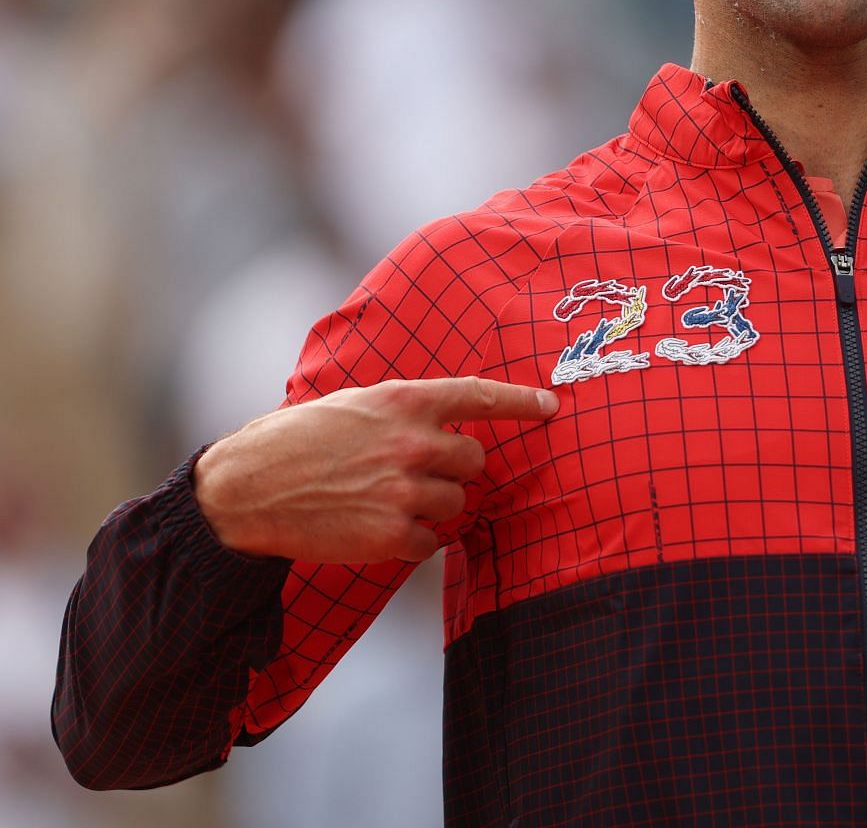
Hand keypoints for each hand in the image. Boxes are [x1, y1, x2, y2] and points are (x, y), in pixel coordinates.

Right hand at [194, 377, 558, 563]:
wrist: (244, 489)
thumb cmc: (296, 441)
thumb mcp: (353, 405)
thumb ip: (403, 411)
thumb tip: (447, 423)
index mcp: (402, 400)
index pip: (478, 394)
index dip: (521, 401)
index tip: (551, 406)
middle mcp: (411, 442)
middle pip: (474, 460)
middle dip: (455, 469)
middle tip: (416, 473)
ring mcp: (403, 490)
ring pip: (455, 503)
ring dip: (431, 506)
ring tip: (384, 500)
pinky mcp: (391, 535)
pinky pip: (430, 543)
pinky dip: (410, 541)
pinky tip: (374, 529)